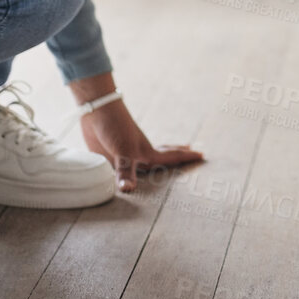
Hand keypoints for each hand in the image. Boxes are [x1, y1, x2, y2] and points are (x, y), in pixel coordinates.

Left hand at [74, 87, 204, 191]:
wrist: (97, 108)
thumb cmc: (114, 126)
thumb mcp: (122, 150)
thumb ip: (125, 171)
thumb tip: (129, 190)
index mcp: (145, 153)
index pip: (170, 157)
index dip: (185, 157)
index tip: (201, 154)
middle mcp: (138, 153)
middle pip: (163, 155)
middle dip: (177, 155)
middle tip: (192, 151)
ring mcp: (126, 152)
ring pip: (145, 159)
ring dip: (157, 159)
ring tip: (167, 158)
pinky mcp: (111, 153)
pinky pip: (125, 164)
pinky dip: (131, 167)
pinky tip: (129, 167)